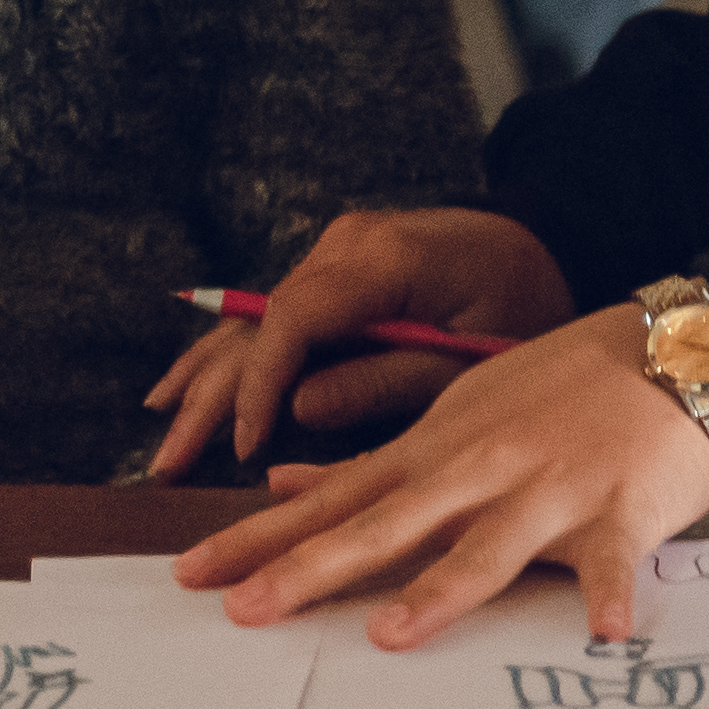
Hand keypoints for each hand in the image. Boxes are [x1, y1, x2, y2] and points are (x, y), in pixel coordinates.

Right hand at [138, 205, 574, 480]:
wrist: (547, 245)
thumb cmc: (526, 305)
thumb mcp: (475, 355)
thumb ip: (390, 379)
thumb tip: (297, 412)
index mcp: (383, 257)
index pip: (293, 320)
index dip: (260, 386)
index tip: (243, 447)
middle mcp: (345, 246)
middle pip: (258, 324)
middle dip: (211, 397)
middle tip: (168, 463)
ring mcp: (335, 254)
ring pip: (253, 322)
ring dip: (205, 381)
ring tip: (160, 435)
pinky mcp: (333, 274)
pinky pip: (271, 319)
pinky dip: (229, 357)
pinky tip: (181, 388)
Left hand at [172, 305, 708, 647]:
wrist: (668, 354)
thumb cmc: (556, 393)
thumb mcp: (450, 417)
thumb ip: (370, 465)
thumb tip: (280, 484)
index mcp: (433, 456)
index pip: (330, 502)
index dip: (259, 538)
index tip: (190, 573)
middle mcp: (477, 472)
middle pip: (382, 527)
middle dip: (310, 569)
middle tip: (244, 609)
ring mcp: (547, 491)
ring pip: (486, 547)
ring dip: (440, 591)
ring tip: (392, 636)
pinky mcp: (620, 510)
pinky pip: (615, 562)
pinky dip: (612, 595)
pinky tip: (607, 636)